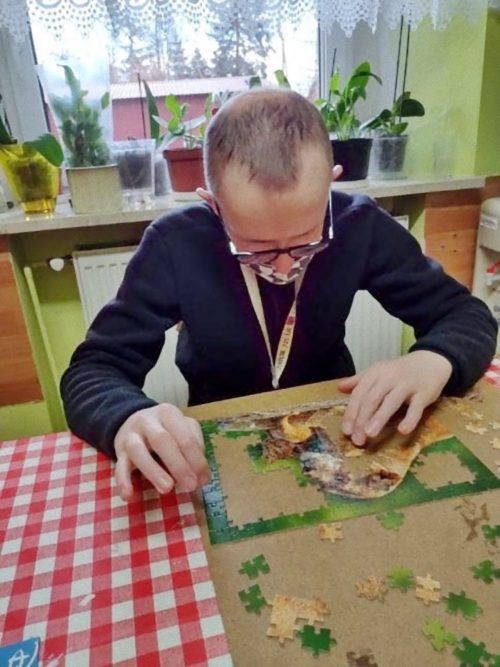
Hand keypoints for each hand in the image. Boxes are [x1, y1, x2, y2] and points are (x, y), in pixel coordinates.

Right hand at [114, 403, 210, 500]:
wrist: (131, 420)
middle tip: (191, 486)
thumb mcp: (182, 428)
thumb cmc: (165, 428)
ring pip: (138, 451)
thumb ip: (194, 446)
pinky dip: (123, 481)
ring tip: (167, 489)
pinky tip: (128, 495)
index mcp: (168, 414)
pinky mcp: (119, 451)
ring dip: (153, 471)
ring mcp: (130, 435)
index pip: (184, 436)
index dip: (196, 459)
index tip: (203, 480)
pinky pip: (119, 466)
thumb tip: (202, 475)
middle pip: (162, 440)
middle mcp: (148, 421)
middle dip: (178, 465)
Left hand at [338, 351, 452, 446]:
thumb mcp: (378, 371)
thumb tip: (339, 388)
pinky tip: (402, 431)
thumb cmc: (401, 371)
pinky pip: (416, 407)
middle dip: (362, 420)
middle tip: (356, 439)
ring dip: (379, 418)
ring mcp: (407, 385)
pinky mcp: (424, 393)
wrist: (431, 360)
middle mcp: (389, 377)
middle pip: (372, 399)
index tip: (346, 430)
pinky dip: (410, 419)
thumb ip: (359, 380)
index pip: (359, 394)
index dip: (351, 412)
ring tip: (369, 434)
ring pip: (391, 402)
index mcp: (375, 373)